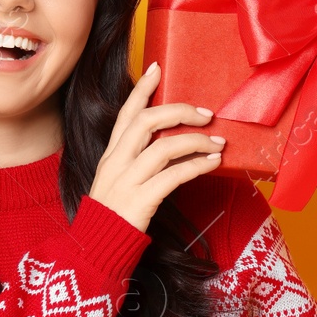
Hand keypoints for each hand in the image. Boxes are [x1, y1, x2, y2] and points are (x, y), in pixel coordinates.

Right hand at [88, 62, 224, 232]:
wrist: (97, 248)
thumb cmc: (114, 213)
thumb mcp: (117, 179)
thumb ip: (136, 159)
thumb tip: (171, 140)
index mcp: (111, 154)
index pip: (126, 113)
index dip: (142, 89)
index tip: (158, 68)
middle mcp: (116, 162)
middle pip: (147, 122)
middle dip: (180, 112)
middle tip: (206, 113)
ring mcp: (127, 181)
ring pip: (164, 148)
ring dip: (196, 141)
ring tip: (218, 143)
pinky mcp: (140, 201)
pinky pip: (174, 176)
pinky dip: (197, 166)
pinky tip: (213, 164)